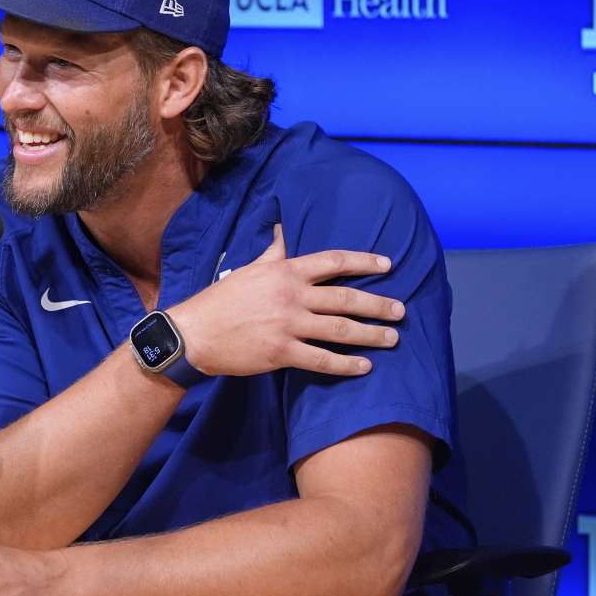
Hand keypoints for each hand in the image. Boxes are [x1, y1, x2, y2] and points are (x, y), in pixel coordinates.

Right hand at [169, 224, 404, 376]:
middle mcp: (291, 296)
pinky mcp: (281, 353)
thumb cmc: (221, 300)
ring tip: (392, 338)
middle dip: (378, 304)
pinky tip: (364, 366)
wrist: (194, 333)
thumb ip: (273, 252)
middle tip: (401, 310)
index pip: (333, 261)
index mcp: (284, 271)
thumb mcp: (249, 268)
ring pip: (340, 330)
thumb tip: (284, 229)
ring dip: (371, 334)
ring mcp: (287, 325)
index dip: (364, 262)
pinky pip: (322, 360)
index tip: (387, 265)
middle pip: (345, 298)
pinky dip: (346, 364)